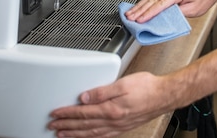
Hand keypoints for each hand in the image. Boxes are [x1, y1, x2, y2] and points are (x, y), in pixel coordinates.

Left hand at [48, 72, 167, 136]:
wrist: (163, 96)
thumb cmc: (146, 87)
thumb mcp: (123, 84)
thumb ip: (102, 91)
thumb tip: (84, 97)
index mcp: (111, 109)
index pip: (83, 113)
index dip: (67, 113)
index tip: (56, 113)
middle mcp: (112, 121)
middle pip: (84, 125)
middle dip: (66, 126)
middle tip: (53, 125)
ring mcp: (117, 127)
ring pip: (90, 133)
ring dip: (74, 134)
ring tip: (62, 134)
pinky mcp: (122, 128)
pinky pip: (101, 136)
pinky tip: (85, 137)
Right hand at [125, 0, 216, 22]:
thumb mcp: (194, 9)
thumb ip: (178, 13)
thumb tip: (164, 18)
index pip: (159, 4)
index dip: (148, 13)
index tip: (139, 20)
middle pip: (151, 0)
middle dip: (139, 9)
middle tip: (129, 17)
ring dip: (139, 6)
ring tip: (129, 13)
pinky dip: (145, 2)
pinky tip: (139, 7)